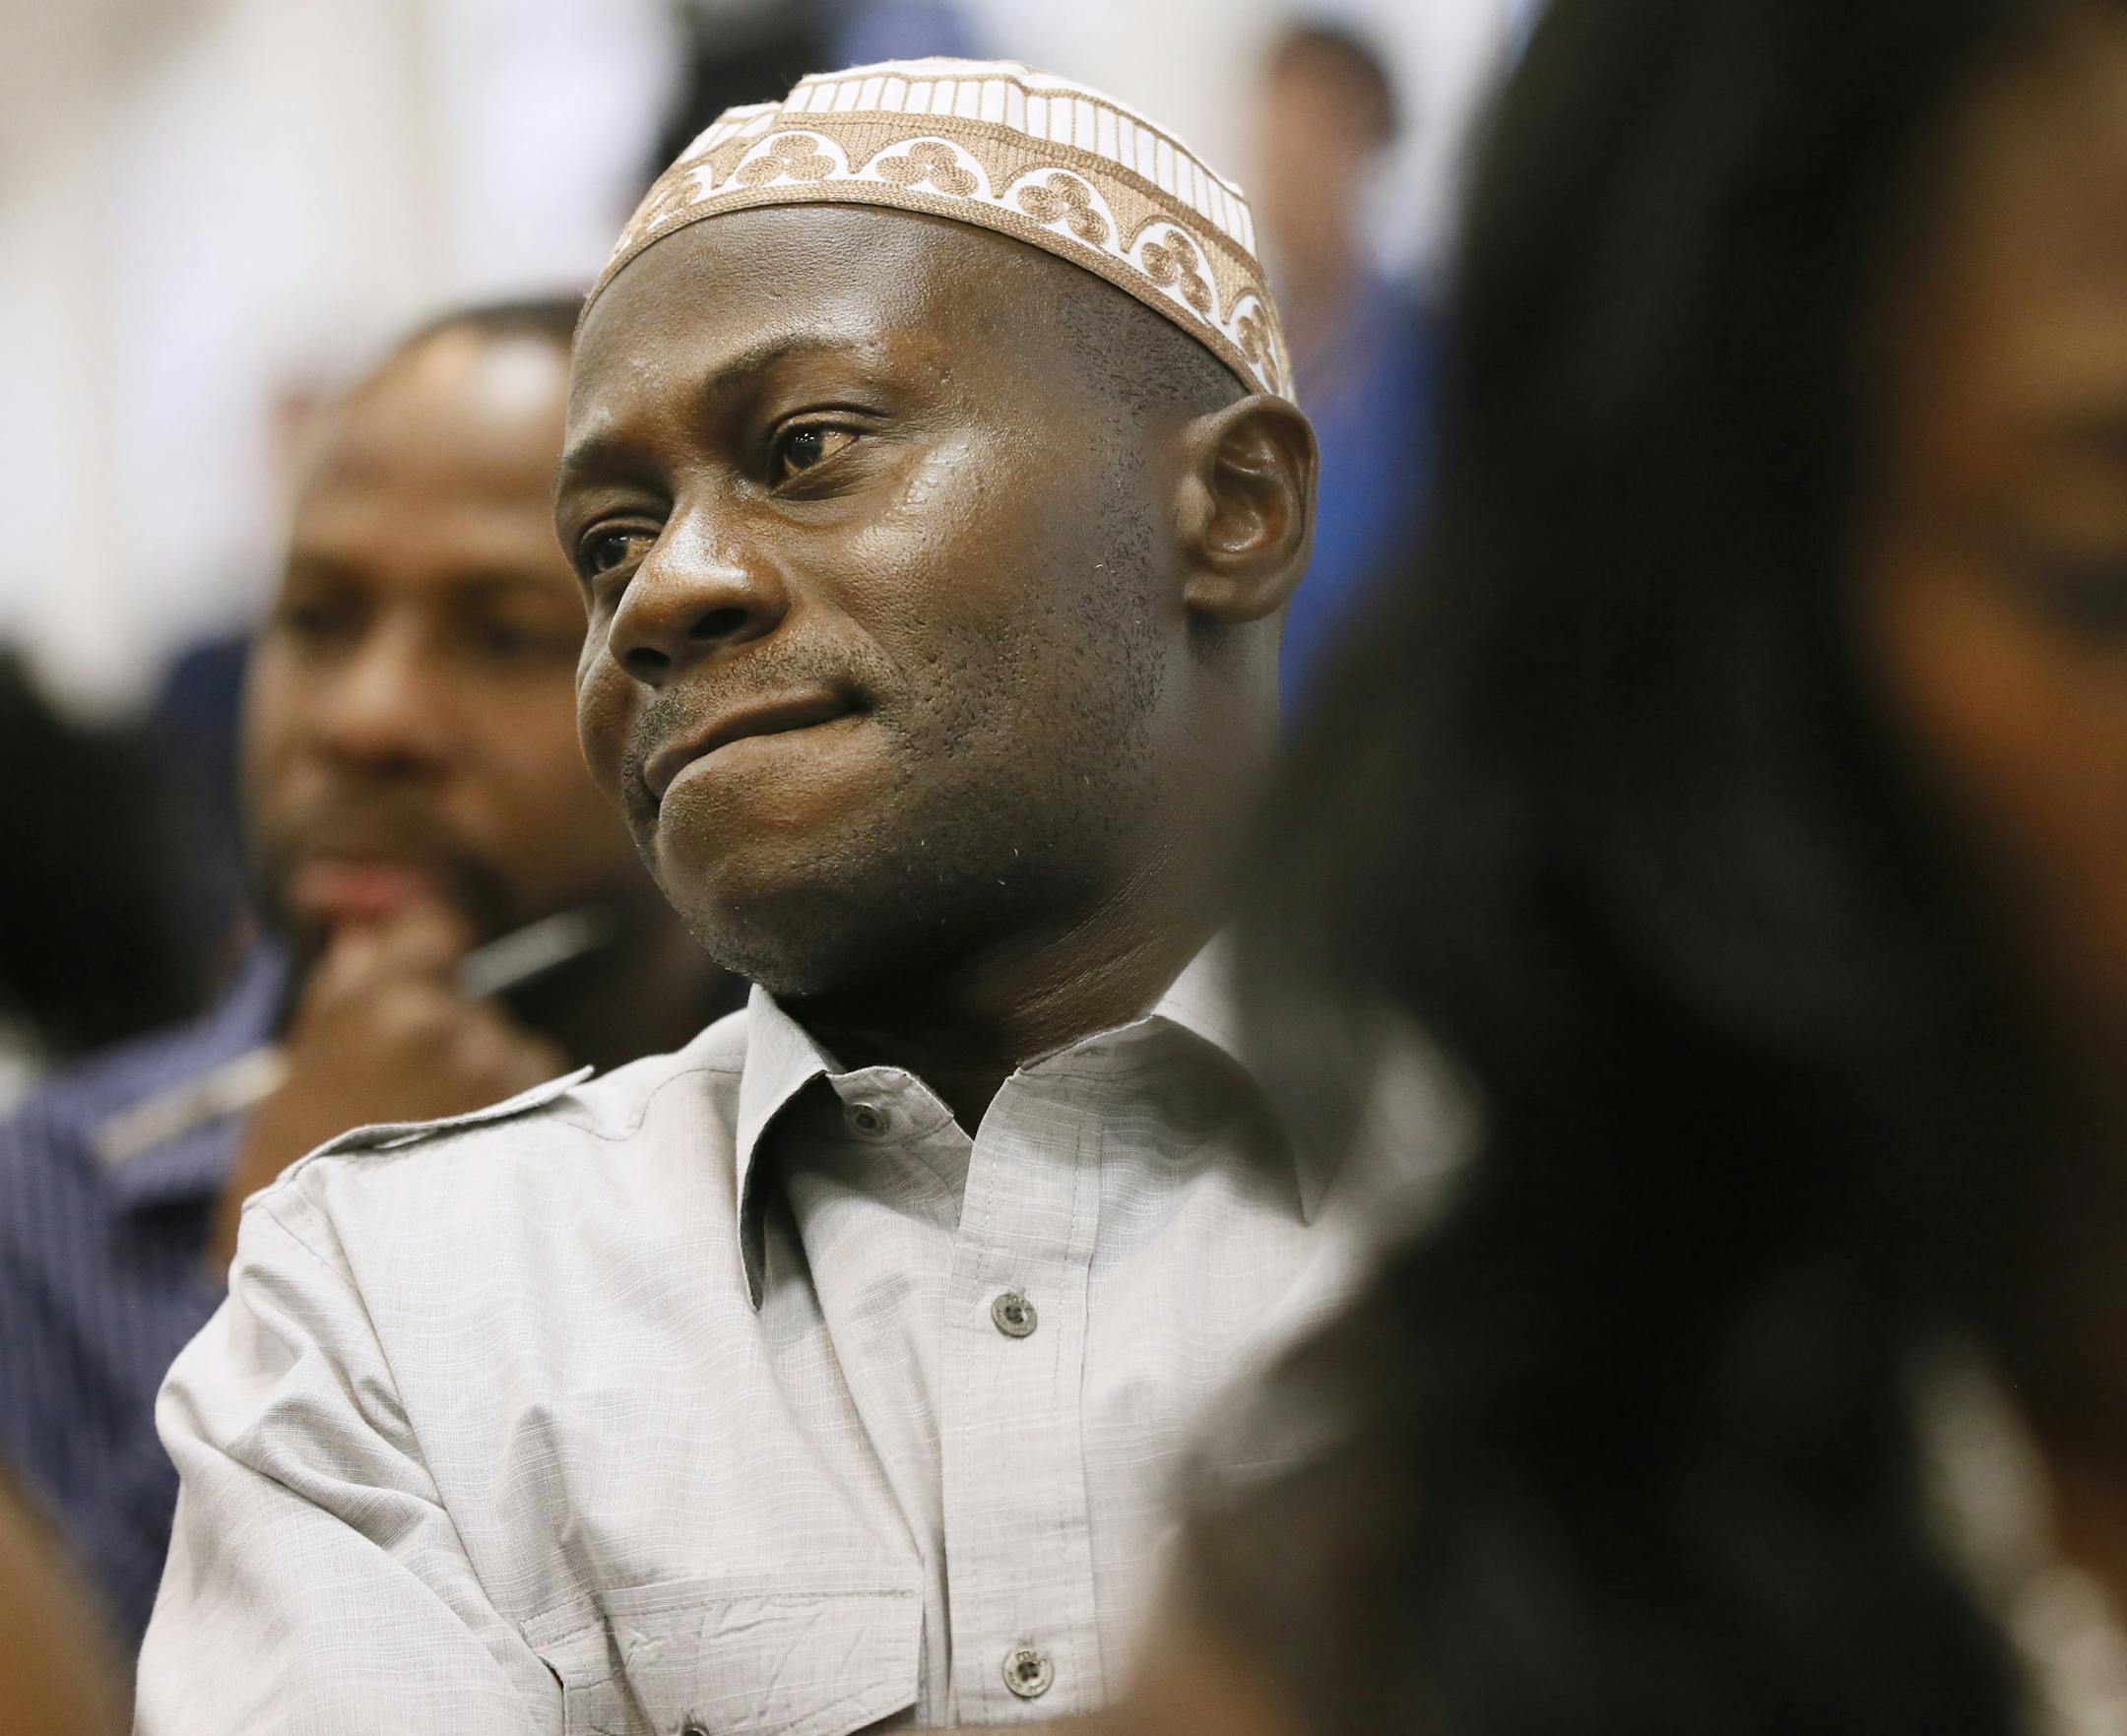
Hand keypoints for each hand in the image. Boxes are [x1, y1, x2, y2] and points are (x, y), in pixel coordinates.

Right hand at [206, 903, 566, 1275]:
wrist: (332, 1272)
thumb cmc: (296, 1171)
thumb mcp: (300, 1070)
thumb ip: (345, 990)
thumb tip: (370, 931)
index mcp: (390, 1003)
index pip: (440, 929)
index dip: (429, 953)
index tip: (420, 981)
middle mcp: (458, 1029)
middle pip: (474, 1002)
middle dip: (450, 1032)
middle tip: (410, 1095)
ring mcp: (504, 1079)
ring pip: (513, 1050)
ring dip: (490, 1078)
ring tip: (442, 1137)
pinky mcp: (540, 1125)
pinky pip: (541, 1099)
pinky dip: (518, 1119)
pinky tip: (476, 1160)